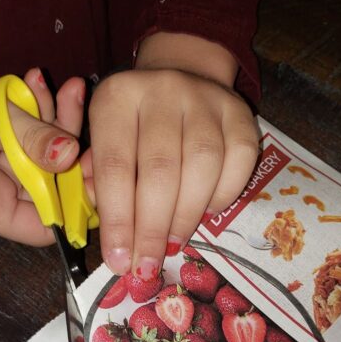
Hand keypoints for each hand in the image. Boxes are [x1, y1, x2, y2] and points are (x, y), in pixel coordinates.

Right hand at [0, 37, 85, 243]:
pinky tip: (37, 79)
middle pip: (50, 185)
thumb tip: (72, 156)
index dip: (74, 204)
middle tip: (86, 116)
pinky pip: (30, 132)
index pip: (43, 227)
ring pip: (43, 154)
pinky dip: (39, 108)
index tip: (97, 171)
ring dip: (56, 119)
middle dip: (69, 148)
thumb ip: (35, 139)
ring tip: (67, 86)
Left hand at [89, 32, 258, 276]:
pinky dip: (224, 195)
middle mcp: (161, 89)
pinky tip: (207, 212)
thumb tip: (116, 234)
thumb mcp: (103, 141)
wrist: (181, 76)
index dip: (117, 220)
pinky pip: (239, 160)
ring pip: (201, 166)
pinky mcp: (240, 112)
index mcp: (117, 98)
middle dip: (152, 228)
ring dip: (186, 216)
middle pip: (160, 170)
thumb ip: (100, 183)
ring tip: (175, 244)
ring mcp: (205, 98)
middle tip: (148, 265)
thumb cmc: (134, 126)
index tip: (119, 261)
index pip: (115, 167)